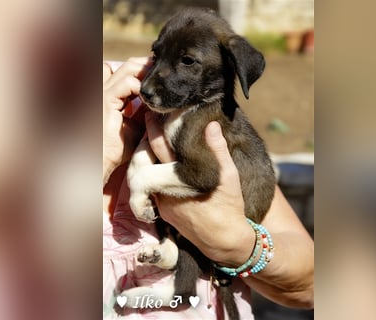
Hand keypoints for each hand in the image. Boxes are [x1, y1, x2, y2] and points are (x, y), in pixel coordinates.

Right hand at [103, 58, 150, 184]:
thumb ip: (144, 111)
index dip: (145, 70)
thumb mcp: (136, 125)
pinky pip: (126, 84)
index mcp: (111, 94)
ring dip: (146, 74)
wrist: (102, 160)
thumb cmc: (117, 147)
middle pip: (129, 65)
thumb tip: (160, 103)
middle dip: (148, 67)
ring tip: (159, 85)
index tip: (161, 78)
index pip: (128, 71)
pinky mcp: (106, 100)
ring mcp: (104, 92)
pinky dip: (141, 87)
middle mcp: (106, 89)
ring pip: (128, 69)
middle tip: (164, 75)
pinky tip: (149, 99)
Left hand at [145, 113, 255, 265]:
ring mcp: (162, 201)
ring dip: (149, 157)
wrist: (224, 241)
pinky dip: (155, 173)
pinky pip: (153, 187)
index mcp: (182, 176)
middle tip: (150, 123)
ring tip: (155, 142)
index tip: (154, 113)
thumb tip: (212, 124)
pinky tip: (164, 166)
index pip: (160, 145)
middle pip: (146, 158)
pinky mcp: (164, 212)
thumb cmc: (229, 206)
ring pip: (147, 174)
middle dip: (147, 139)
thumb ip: (219, 149)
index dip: (155, 127)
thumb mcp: (229, 176)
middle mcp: (167, 188)